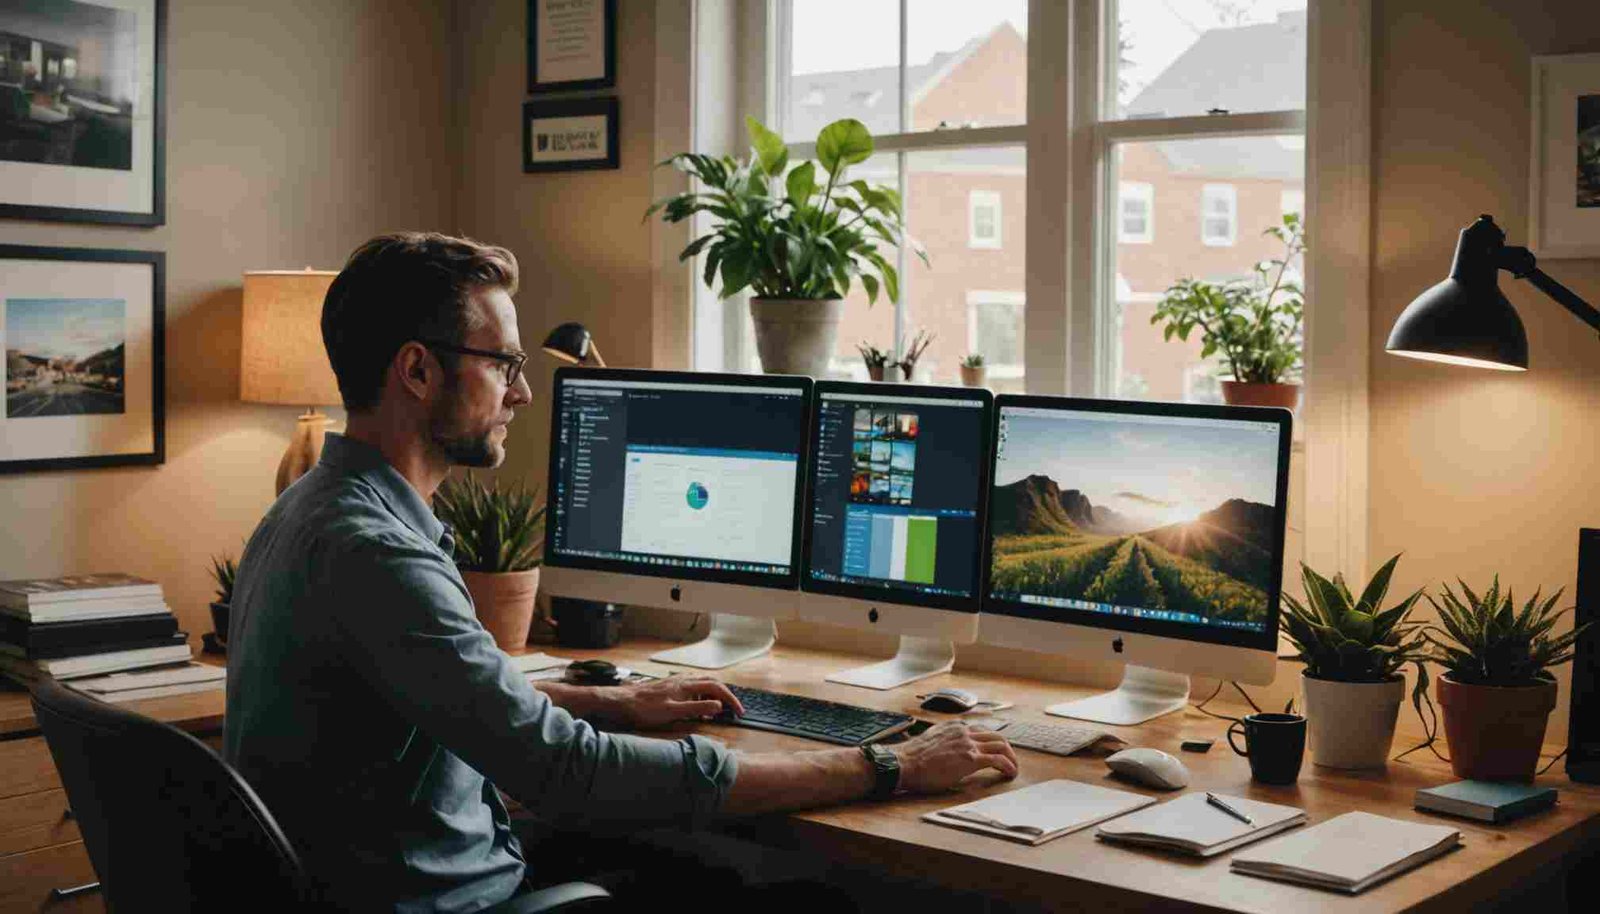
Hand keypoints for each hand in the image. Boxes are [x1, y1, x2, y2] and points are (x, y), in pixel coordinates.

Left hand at [608, 676, 744, 730]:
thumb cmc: (645, 708)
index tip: (739, 711)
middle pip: (713, 683)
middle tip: (733, 710)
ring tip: (717, 710)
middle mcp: (684, 680)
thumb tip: (719, 705)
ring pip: (703, 684)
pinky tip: (697, 705)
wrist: (622, 701)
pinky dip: (702, 695)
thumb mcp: (673, 712)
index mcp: (687, 685)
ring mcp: (677, 681)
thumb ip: (697, 708)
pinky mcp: (670, 686)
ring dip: (714, 695)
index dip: (731, 700)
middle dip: (726, 696)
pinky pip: (693, 687)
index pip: (717, 688)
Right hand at [891, 722, 1018, 792]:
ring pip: (1001, 744)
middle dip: (1006, 747)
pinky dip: (1008, 766)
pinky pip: (997, 760)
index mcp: (954, 727)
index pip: (981, 730)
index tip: (996, 749)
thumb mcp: (932, 742)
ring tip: (1013, 768)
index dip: (992, 741)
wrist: (904, 764)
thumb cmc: (912, 759)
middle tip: (1010, 759)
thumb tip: (951, 753)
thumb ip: (945, 743)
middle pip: (995, 735)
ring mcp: (968, 743)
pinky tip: (1010, 773)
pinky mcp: (970, 759)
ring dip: (1011, 757)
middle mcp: (963, 731)